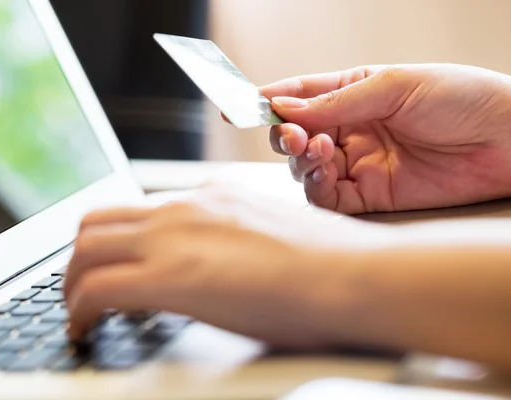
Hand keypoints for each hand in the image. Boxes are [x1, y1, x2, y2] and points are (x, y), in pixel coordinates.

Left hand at [63, 185, 384, 347]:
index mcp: (209, 198)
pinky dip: (78, 311)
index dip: (117, 242)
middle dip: (80, 257)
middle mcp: (184, 208)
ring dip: (73, 282)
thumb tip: (223, 265)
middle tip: (82, 288)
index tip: (114, 265)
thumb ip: (236, 240)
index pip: (139, 210)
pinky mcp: (170, 276)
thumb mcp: (271, 234)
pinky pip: (96, 289)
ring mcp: (174, 237)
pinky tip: (85, 330)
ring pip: (86, 249)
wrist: (353, 274)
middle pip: (98, 221)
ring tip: (79, 313)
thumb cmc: (329, 264)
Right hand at [262, 64, 510, 213]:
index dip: (269, 100)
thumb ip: (336, 102)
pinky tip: (323, 170)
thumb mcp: (394, 85)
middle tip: (290, 133)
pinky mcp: (370, 196)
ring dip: (300, 158)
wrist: (510, 141)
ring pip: (305, 167)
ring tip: (316, 148)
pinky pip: (327, 195)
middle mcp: (352, 130)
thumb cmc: (464, 98)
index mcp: (356, 94)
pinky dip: (315, 185)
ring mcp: (359, 164)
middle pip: (297, 134)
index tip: (238, 103)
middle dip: (284, 134)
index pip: (301, 95)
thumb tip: (284, 107)